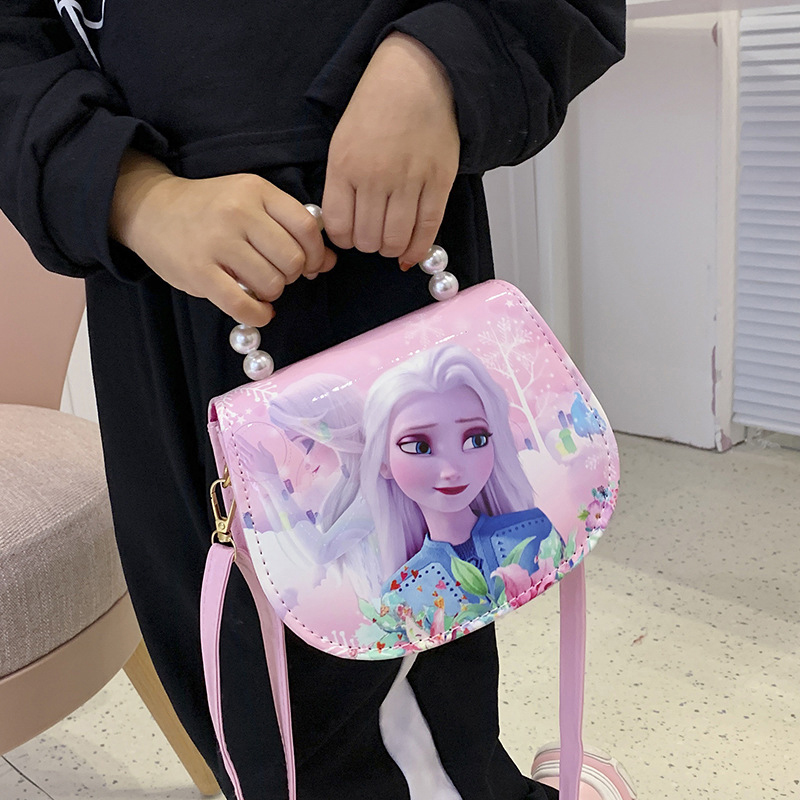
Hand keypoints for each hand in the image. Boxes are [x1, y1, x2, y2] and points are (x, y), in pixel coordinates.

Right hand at [109, 150, 336, 326]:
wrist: (150, 209)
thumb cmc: (210, 209)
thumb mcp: (251, 202)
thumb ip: (290, 226)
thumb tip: (330, 261)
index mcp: (256, 191)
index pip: (307, 228)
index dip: (317, 253)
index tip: (312, 264)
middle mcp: (237, 213)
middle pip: (293, 260)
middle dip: (293, 274)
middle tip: (278, 274)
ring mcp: (217, 243)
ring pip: (272, 284)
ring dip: (273, 293)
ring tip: (258, 285)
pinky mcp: (199, 273)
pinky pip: (243, 306)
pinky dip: (258, 315)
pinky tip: (258, 310)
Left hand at [322, 32, 459, 268]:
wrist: (417, 76)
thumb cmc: (378, 106)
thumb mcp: (343, 142)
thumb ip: (341, 185)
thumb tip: (346, 229)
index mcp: (345, 166)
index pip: (339, 227)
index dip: (344, 239)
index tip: (351, 234)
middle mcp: (375, 176)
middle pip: (367, 240)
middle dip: (369, 245)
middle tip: (374, 236)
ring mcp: (409, 180)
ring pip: (395, 240)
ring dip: (391, 249)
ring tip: (392, 241)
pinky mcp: (439, 182)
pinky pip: (427, 229)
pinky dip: (418, 248)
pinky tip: (411, 253)